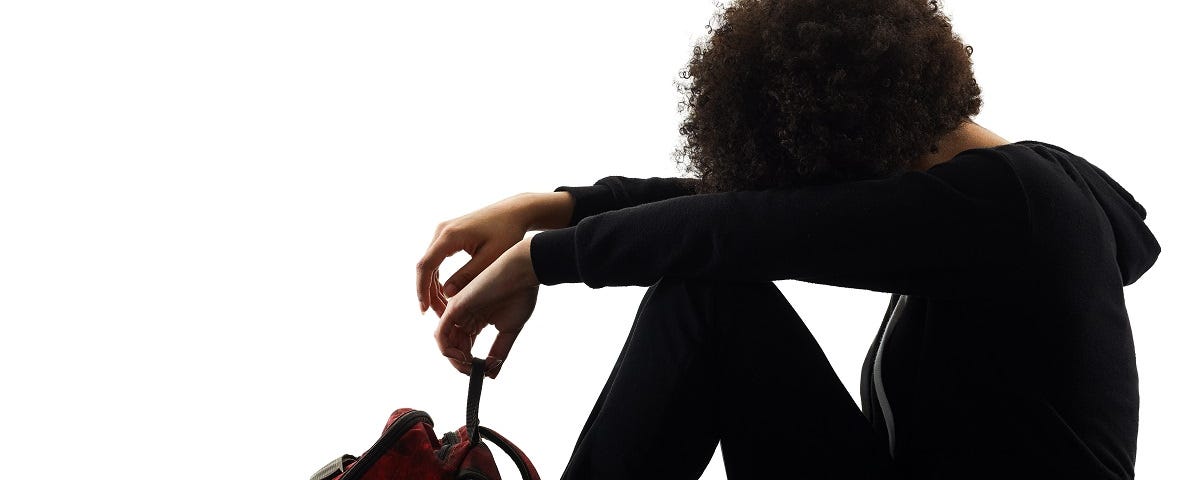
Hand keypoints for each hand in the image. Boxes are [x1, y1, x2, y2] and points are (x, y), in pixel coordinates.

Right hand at [416, 192, 571, 316]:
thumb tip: (447, 293)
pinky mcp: (449, 234)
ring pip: (430, 263)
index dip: (422, 290)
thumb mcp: (490, 258)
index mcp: (450, 236)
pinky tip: (445, 293)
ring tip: (442, 308)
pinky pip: (437, 258)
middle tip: (436, 314)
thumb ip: (468, 276)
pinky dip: (439, 276)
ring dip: (433, 286)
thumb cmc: (507, 233)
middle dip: (428, 292)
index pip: (426, 266)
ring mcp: (444, 231)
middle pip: (425, 266)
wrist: (514, 212)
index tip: (425, 310)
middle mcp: (442, 230)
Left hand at [435, 237, 539, 378]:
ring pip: (445, 342)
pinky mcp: (455, 307)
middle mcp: (464, 315)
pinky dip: (447, 350)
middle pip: (453, 346)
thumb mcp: (509, 330)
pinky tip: (463, 357)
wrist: (523, 273)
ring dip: (454, 360)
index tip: (482, 373)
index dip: (469, 363)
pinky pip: (441, 333)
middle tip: (475, 373)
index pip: (464, 346)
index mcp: (475, 319)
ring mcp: (458, 310)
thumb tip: (492, 374)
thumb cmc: (520, 295)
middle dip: (461, 364)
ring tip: (469, 367)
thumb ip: (498, 351)